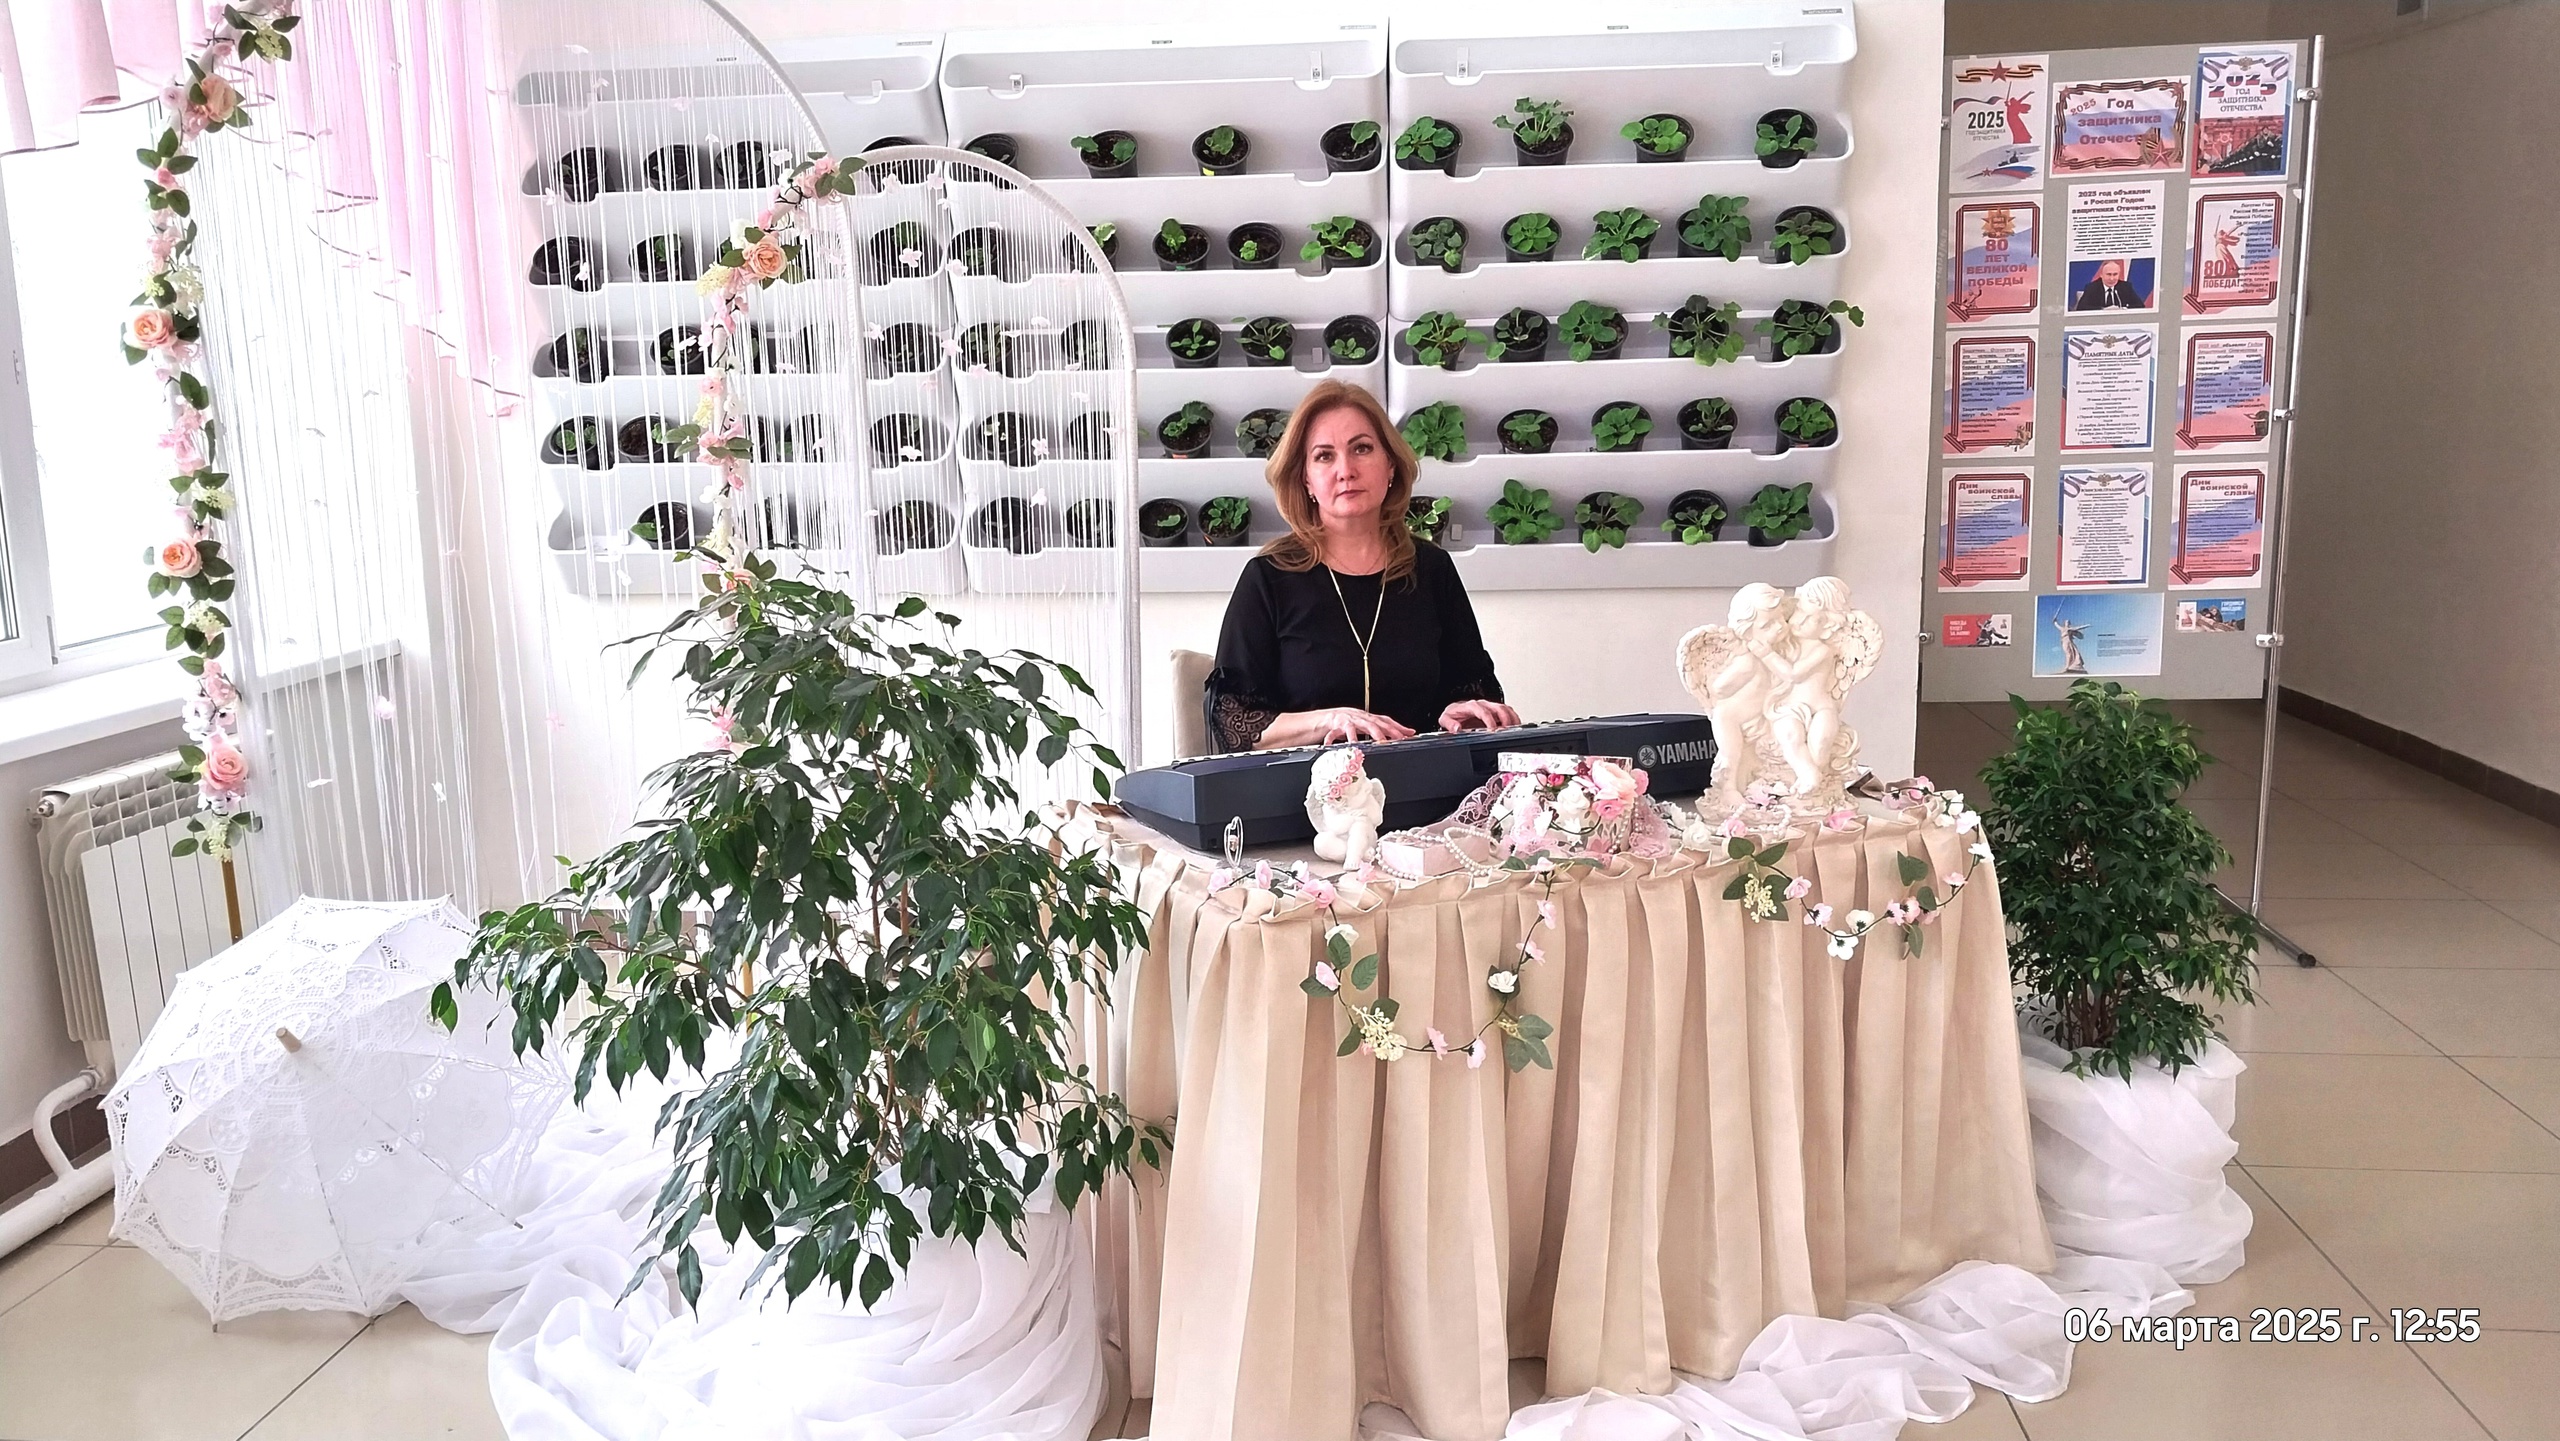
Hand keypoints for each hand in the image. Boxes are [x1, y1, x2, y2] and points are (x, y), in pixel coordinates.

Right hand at [1258, 707, 1415, 747]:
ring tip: (1384, 741)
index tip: (1410, 733)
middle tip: (1402, 737)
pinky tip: (1358, 744)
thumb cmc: (1327, 730)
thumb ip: (1361, 736)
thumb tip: (1376, 744)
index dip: (1397, 726)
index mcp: (1361, 717)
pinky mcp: (1335, 722)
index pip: (1383, 720)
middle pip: (1379, 720)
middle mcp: (1356, 715)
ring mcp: (1346, 717)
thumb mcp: (1349, 733)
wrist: (1307, 724)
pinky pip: (1345, 729)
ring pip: (1365, 723)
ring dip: (1376, 732)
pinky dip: (1352, 737)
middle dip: (1392, 729)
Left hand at [1439, 699, 1520, 731]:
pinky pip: (1507, 711)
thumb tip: (1456, 728)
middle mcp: (1483, 705)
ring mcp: (1490, 707)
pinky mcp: (1495, 711)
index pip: (1483, 712)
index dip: (1490, 720)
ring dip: (1512, 718)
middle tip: (1507, 731)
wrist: (1456, 711)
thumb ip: (1449, 724)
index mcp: (1471, 706)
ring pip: (1505, 708)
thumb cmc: (1454, 715)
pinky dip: (1513, 719)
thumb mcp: (1445, 719)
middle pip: (1499, 708)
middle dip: (1505, 719)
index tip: (1494, 730)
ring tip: (1515, 729)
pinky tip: (1515, 726)